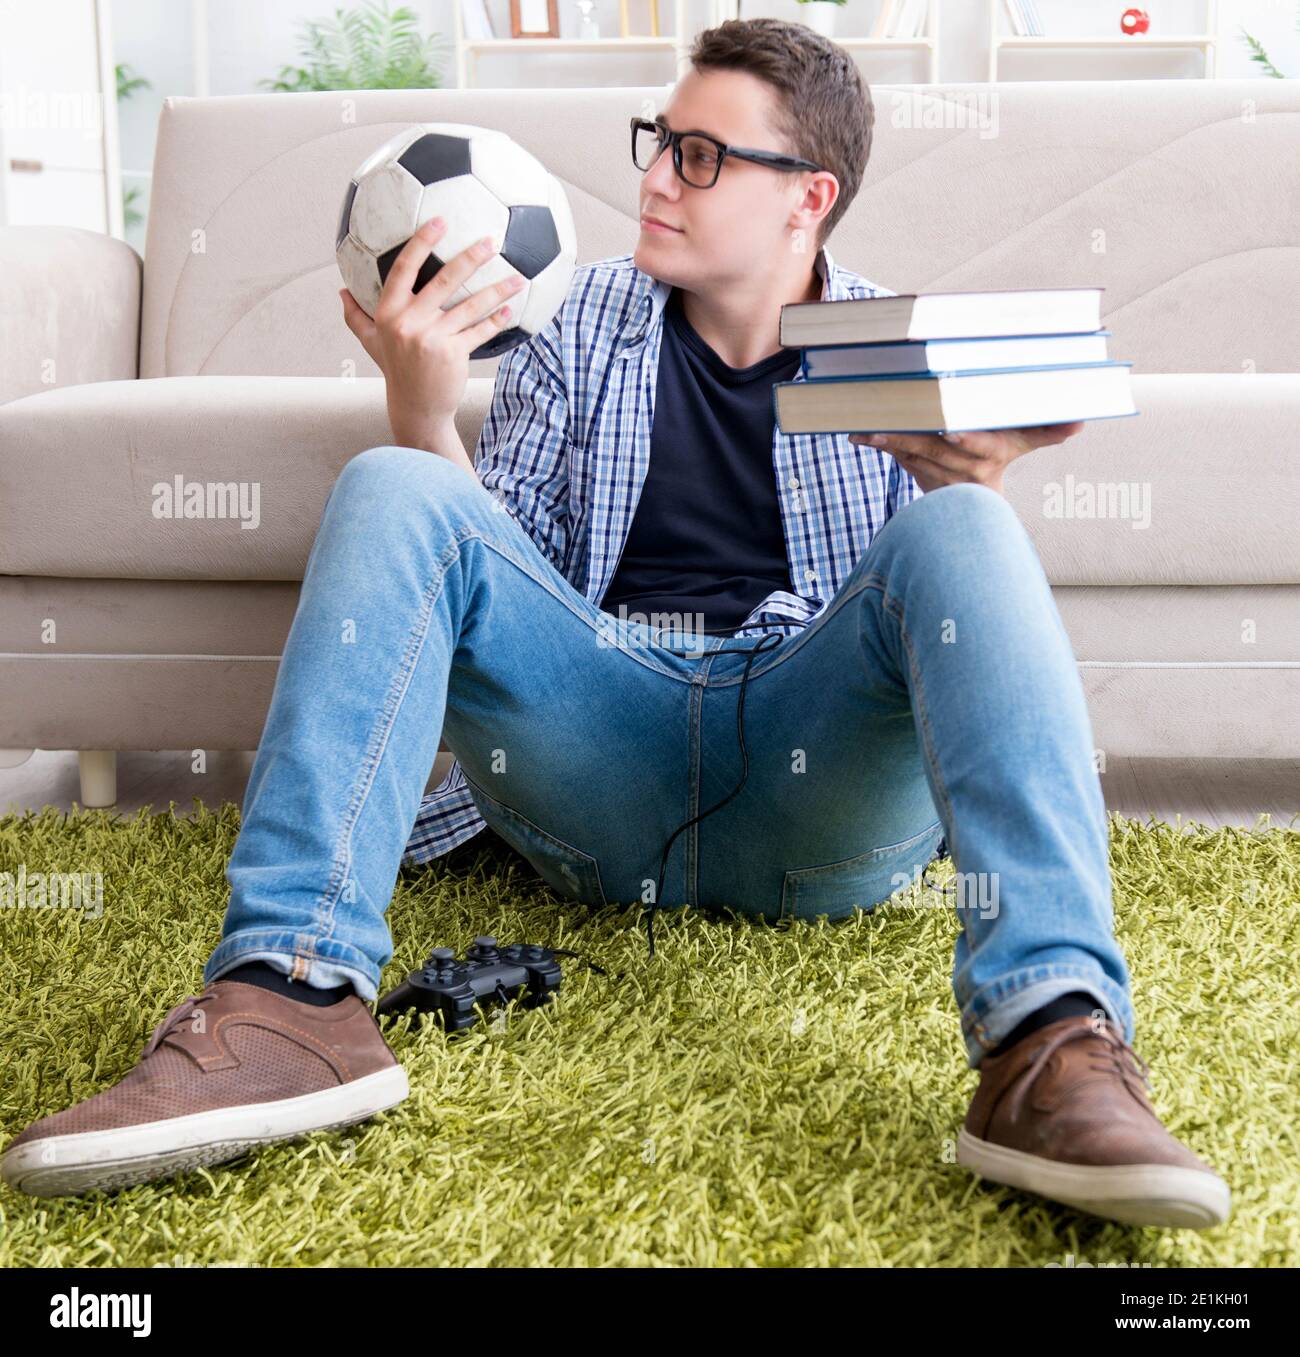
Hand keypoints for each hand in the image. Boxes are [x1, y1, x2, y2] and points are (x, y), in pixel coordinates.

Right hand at [340, 217, 524, 435]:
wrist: (417, 407)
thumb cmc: (396, 370)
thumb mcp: (372, 342)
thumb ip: (355, 316)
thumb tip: (341, 291)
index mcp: (389, 312)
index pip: (404, 268)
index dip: (422, 242)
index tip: (439, 221)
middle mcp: (410, 323)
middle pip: (444, 280)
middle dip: (470, 257)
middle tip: (491, 240)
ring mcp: (433, 339)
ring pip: (471, 306)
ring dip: (498, 289)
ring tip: (518, 276)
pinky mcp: (453, 354)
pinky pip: (480, 331)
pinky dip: (498, 320)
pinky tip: (511, 308)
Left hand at [847, 422, 1084, 494]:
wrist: (973, 508)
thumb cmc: (1000, 459)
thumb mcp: (1024, 443)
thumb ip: (1049, 430)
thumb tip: (1082, 422)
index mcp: (988, 455)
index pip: (977, 447)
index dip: (964, 440)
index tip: (950, 429)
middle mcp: (960, 468)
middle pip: (932, 449)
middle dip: (908, 437)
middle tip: (884, 425)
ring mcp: (934, 473)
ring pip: (909, 454)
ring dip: (885, 441)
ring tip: (863, 428)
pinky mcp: (915, 471)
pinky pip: (895, 456)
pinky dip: (877, 443)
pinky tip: (856, 432)